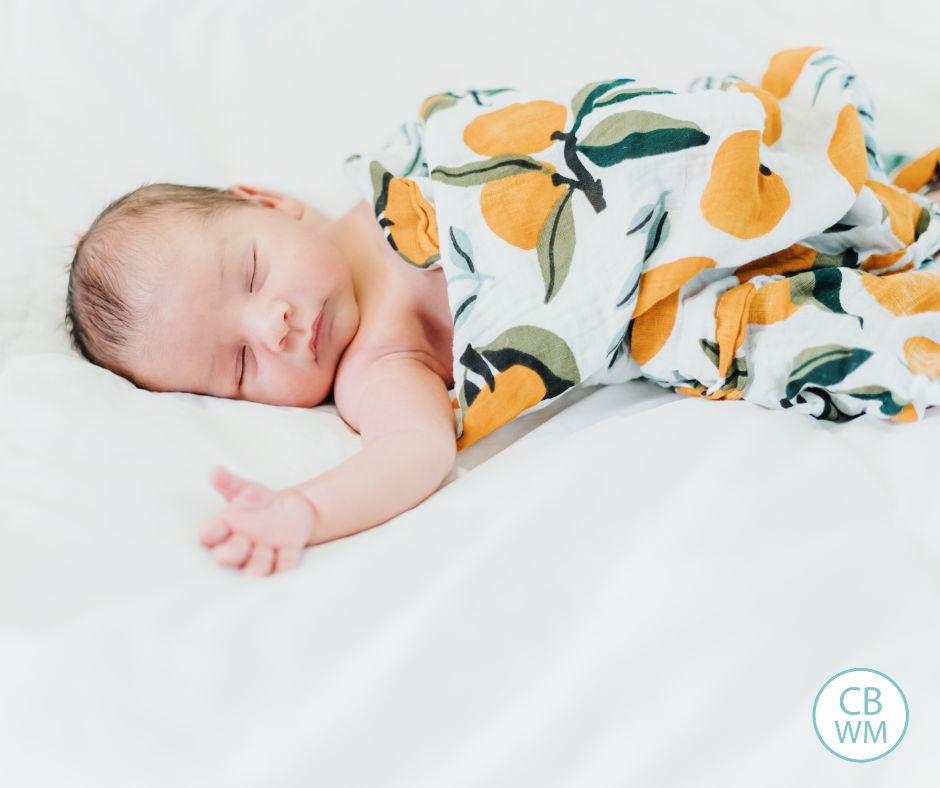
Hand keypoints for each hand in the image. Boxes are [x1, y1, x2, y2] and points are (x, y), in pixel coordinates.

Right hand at [199, 465, 317, 575]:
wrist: (291, 511)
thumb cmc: (259, 503)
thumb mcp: (244, 490)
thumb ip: (228, 482)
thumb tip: (215, 470)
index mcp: (227, 529)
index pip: (212, 534)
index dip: (209, 534)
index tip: (206, 533)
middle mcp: (242, 546)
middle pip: (232, 554)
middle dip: (231, 554)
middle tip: (228, 551)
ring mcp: (264, 553)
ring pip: (258, 565)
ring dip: (258, 562)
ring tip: (263, 552)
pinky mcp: (287, 555)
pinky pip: (285, 564)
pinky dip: (286, 567)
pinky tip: (285, 566)